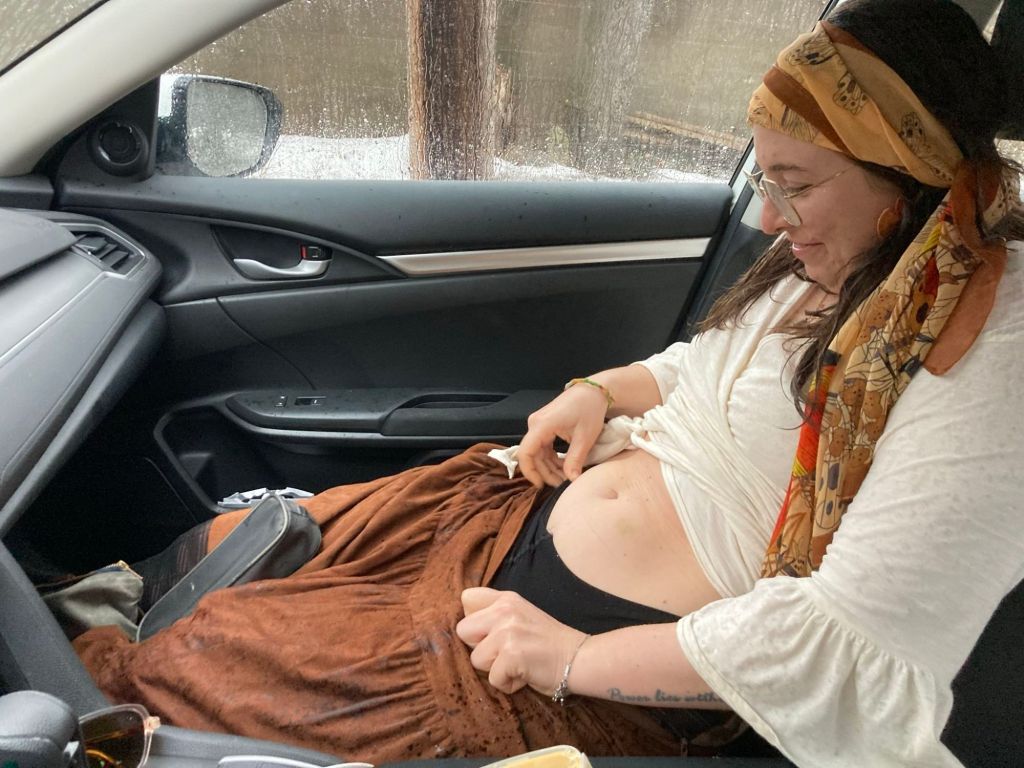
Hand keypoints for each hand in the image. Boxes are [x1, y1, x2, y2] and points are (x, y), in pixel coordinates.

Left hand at [456, 587, 587, 695]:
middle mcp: (504, 610)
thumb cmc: (548, 643)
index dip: (474, 621)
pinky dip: (508, 683)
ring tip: (518, 664)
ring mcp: (507, 631)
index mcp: (506, 599)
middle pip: (463, 631)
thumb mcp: (521, 615)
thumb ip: (496, 614)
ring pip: (476, 659)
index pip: (467, 599)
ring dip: (495, 668)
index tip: (490, 632)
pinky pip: (493, 678)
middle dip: (480, 648)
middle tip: (505, 652)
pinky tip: (525, 675)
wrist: (578, 658)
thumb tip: (467, 624)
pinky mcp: (511, 654)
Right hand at [517, 384, 607, 486]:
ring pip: (537, 452)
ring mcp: (538, 424)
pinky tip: (563, 466)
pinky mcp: (544, 426)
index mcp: (542, 425)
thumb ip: (575, 459)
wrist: (593, 392)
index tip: (541, 485)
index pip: (525, 452)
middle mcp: (535, 424)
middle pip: (531, 455)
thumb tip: (571, 480)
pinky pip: (542, 447)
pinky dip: (551, 458)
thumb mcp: (584, 437)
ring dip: (549, 467)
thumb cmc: (590, 409)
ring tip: (565, 477)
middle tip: (561, 484)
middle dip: (545, 472)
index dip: (530, 472)